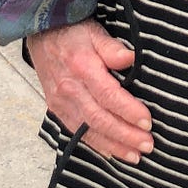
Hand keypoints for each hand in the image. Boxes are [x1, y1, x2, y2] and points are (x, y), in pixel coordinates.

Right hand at [25, 20, 151, 164]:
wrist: (40, 32)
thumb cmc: (72, 32)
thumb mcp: (95, 31)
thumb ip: (112, 47)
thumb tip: (131, 58)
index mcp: (81, 66)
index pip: (108, 95)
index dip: (129, 111)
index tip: (148, 122)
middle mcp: (69, 88)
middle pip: (99, 118)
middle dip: (125, 135)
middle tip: (148, 145)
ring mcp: (60, 101)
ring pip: (88, 130)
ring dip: (113, 145)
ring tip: (135, 155)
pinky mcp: (56, 108)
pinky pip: (76, 131)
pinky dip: (96, 144)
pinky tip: (113, 152)